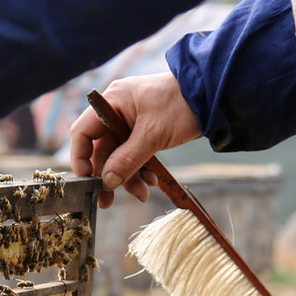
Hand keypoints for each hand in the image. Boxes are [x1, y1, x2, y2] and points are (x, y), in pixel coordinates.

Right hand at [69, 73, 201, 208]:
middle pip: (101, 150)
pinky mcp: (143, 132)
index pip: (82, 133)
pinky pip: (133, 156)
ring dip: (127, 177)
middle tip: (107, 200)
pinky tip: (151, 180)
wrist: (214, 95)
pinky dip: (140, 170)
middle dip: (108, 176)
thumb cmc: (182, 104)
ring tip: (142, 192)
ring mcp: (130, 122)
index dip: (80, 158)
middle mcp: (116, 112)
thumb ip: (127, 159)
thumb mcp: (153, 134)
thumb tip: (107, 182)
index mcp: (111, 102)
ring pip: (118, 157)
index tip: (87, 180)